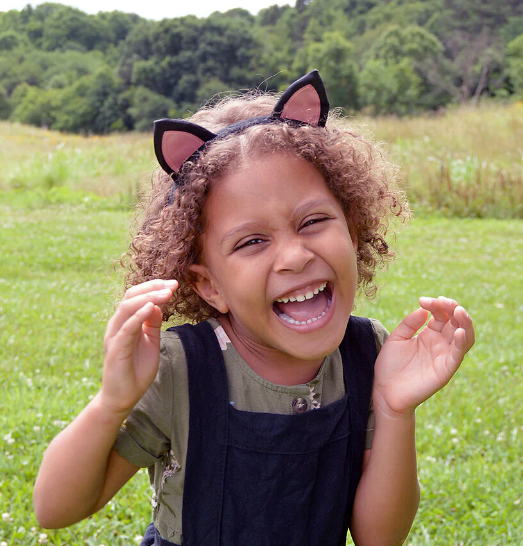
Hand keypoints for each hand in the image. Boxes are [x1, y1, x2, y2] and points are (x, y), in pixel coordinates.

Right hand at [100, 279, 177, 415]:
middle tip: (173, 285)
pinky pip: (126, 328)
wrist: (123, 396)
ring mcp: (115, 336)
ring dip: (148, 298)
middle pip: (131, 297)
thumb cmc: (137, 369)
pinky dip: (138, 316)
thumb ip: (153, 323)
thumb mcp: (151, 341)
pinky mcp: (116, 349)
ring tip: (166, 293)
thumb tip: (158, 304)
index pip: (137, 296)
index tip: (174, 284)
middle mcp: (117, 325)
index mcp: (125, 321)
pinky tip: (151, 308)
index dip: (154, 287)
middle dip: (153, 288)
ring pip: (127, 308)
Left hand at [373, 296, 474, 417]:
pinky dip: (462, 342)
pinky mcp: (445, 370)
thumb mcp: (397, 338)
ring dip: (465, 322)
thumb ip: (409, 323)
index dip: (436, 304)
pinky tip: (459, 331)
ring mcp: (444, 356)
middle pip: (456, 322)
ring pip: (465, 337)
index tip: (423, 300)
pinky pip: (458, 355)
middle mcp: (440, 344)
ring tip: (458, 310)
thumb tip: (423, 309)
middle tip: (442, 301)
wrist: (385, 391)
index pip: (441, 314)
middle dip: (452, 308)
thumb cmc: (390, 366)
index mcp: (429, 334)